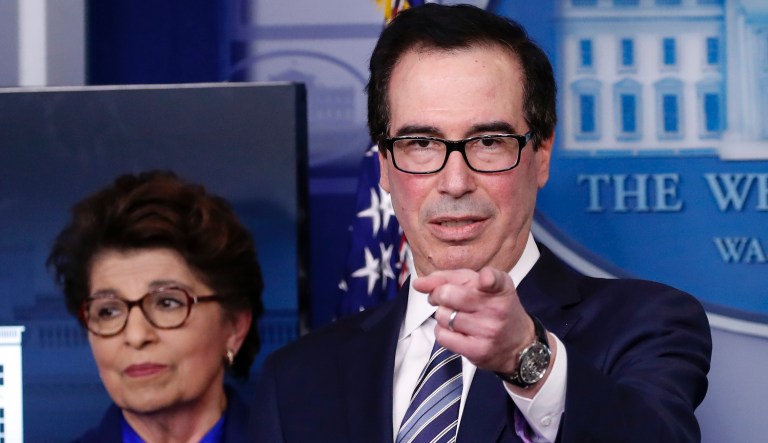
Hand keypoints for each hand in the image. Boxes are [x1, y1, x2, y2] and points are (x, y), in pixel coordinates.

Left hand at [413, 267, 535, 374]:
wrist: (518, 344)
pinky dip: (442, 331)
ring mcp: (488, 331)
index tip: (485, 280)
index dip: (487, 279)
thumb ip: (448, 278)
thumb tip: (418, 283)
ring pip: (443, 315)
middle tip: (442, 297)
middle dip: (437, 294)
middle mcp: (497, 308)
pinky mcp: (478, 350)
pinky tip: (454, 330)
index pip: (494, 280)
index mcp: (500, 287)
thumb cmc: (493, 308)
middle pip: (448, 294)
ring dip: (442, 314)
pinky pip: (443, 336)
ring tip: (455, 316)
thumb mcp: (479, 285)